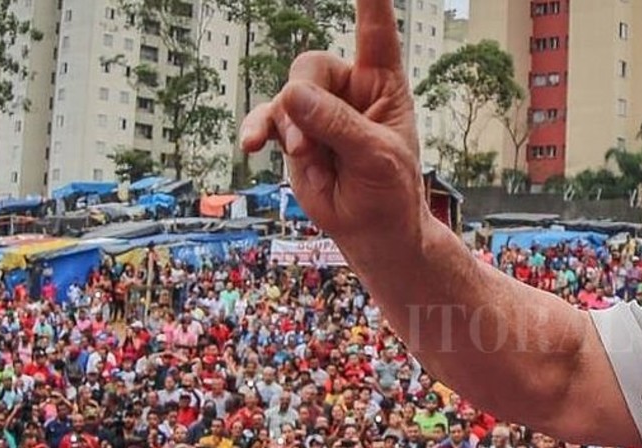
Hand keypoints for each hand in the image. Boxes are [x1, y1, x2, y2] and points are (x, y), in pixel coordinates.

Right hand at [239, 0, 424, 243]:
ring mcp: (317, 112)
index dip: (369, 2)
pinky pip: (266, 119)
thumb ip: (337, 125)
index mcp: (382, 85)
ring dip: (289, 127)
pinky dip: (257, 129)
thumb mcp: (375, 157)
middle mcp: (347, 90)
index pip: (375, 33)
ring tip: (304, 156)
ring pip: (286, 96)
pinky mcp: (293, 135)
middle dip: (305, 102)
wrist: (371, 230)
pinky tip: (251, 145)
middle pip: (310, 67)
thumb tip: (291, 94)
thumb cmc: (389, 190)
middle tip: (311, 145)